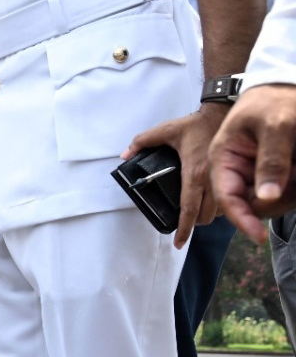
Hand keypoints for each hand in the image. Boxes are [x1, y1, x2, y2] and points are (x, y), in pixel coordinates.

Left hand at [125, 105, 228, 248]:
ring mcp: (223, 179)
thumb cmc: (194, 124)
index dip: (184, 228)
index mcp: (194, 172)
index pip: (189, 208)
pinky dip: (218, 206)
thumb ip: (142, 142)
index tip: (179, 243)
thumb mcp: (165, 130)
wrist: (222, 114)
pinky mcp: (231, 175)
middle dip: (194, 224)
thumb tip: (125, 156)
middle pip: (205, 215)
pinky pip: (226, 200)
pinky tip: (208, 203)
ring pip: (218, 211)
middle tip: (183, 225)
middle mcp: (211, 180)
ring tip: (194, 216)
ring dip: (206, 216)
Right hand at [209, 83, 295, 239]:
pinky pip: (285, 195)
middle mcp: (236, 172)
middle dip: (279, 199)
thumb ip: (272, 161)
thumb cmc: (274, 101)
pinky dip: (295, 188)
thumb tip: (266, 198)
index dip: (241, 219)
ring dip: (291, 192)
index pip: (227, 198)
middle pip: (253, 206)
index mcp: (222, 160)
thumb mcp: (276, 126)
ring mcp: (254, 175)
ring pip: (272, 203)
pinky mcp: (272, 177)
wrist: (286, 87)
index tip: (259, 236)